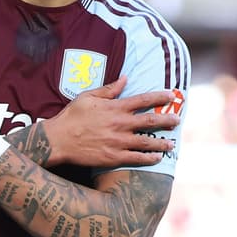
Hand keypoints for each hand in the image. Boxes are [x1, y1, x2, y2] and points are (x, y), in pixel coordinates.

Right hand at [46, 79, 180, 168]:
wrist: (58, 140)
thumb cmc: (72, 116)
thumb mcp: (88, 96)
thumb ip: (109, 89)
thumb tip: (126, 79)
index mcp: (115, 107)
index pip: (143, 100)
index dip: (160, 97)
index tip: (172, 96)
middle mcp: (120, 124)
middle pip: (150, 121)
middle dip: (167, 120)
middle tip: (178, 120)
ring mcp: (118, 142)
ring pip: (147, 142)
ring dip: (162, 143)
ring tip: (172, 144)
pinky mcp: (114, 157)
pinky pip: (136, 158)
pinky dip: (149, 158)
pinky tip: (157, 158)